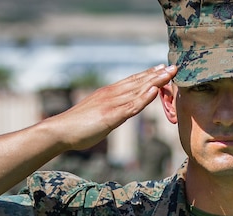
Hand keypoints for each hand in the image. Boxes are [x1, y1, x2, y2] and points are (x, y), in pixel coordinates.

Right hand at [46, 64, 177, 152]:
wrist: (60, 131)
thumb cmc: (77, 126)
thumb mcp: (97, 115)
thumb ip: (109, 111)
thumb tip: (118, 113)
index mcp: (108, 94)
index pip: (131, 81)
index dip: (147, 74)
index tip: (161, 68)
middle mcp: (111, 95)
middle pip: (137, 82)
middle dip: (156, 75)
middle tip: (173, 67)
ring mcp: (111, 104)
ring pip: (137, 91)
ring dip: (155, 82)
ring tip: (169, 74)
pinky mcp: (111, 116)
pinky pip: (131, 106)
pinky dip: (143, 98)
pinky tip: (154, 91)